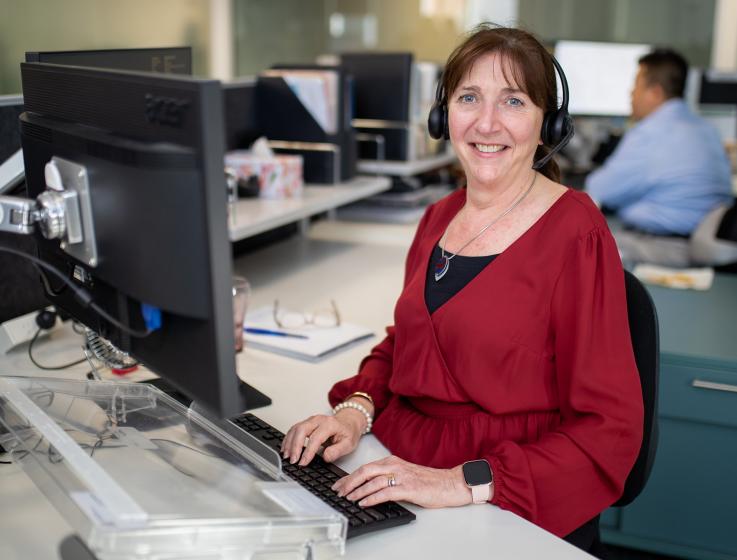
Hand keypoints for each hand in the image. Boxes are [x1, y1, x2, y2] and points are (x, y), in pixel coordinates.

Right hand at [281, 411, 364, 465]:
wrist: (348, 421)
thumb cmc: (348, 432)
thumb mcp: (349, 444)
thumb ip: (337, 451)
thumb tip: (325, 457)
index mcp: (330, 424)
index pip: (315, 438)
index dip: (308, 451)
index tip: (303, 462)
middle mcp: (318, 420)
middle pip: (302, 430)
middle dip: (295, 446)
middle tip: (293, 460)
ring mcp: (311, 420)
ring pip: (296, 429)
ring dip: (289, 443)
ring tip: (287, 456)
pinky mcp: (306, 423)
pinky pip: (294, 429)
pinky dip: (288, 439)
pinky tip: (286, 448)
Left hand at [331, 455, 472, 508]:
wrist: (449, 483)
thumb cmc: (428, 481)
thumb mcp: (404, 474)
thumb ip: (388, 477)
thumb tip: (368, 487)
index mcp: (392, 461)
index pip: (366, 467)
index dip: (350, 476)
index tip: (339, 484)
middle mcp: (395, 465)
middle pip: (365, 471)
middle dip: (349, 482)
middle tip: (338, 492)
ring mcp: (401, 476)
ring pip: (373, 482)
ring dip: (357, 491)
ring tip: (347, 499)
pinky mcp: (408, 488)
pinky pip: (385, 492)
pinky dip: (372, 497)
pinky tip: (364, 503)